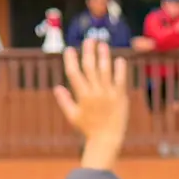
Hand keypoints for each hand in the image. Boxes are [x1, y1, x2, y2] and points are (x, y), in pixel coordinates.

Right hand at [54, 36, 129, 170]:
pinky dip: (120, 69)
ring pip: (105, 70)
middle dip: (88, 52)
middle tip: (89, 39)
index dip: (71, 60)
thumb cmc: (88, 129)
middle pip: (90, 67)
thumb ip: (64, 101)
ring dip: (103, 56)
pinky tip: (119, 59)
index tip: (69, 49)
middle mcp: (95, 93)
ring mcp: (108, 94)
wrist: (107, 139)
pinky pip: (121, 79)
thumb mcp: (73, 116)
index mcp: (82, 96)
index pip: (74, 74)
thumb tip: (57, 87)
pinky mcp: (121, 96)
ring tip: (102, 44)